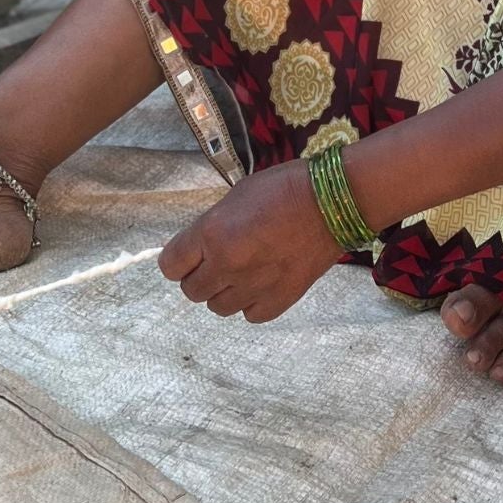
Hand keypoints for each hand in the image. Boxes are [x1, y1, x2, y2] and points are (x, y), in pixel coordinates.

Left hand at [158, 161, 342, 320]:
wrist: (332, 201)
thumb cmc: (283, 188)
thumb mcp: (236, 197)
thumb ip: (212, 227)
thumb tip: (201, 248)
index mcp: (212, 233)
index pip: (170, 266)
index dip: (179, 260)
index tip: (189, 255)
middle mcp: (227, 265)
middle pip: (191, 291)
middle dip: (200, 276)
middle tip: (218, 262)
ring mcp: (253, 287)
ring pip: (218, 307)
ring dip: (225, 292)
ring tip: (243, 272)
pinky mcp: (279, 301)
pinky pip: (250, 315)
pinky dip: (252, 303)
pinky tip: (262, 283)